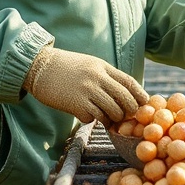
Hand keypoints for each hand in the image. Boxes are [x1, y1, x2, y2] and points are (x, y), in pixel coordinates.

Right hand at [23, 46, 147, 123]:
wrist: (39, 67)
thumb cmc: (65, 67)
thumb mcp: (89, 64)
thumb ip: (105, 75)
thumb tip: (123, 91)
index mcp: (102, 67)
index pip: (129, 81)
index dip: (139, 94)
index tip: (144, 103)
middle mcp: (97, 78)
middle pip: (125, 99)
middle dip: (129, 111)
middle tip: (126, 117)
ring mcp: (87, 91)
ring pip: (112, 112)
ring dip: (112, 119)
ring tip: (106, 119)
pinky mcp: (76, 104)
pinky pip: (94, 118)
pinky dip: (94, 120)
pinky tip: (87, 115)